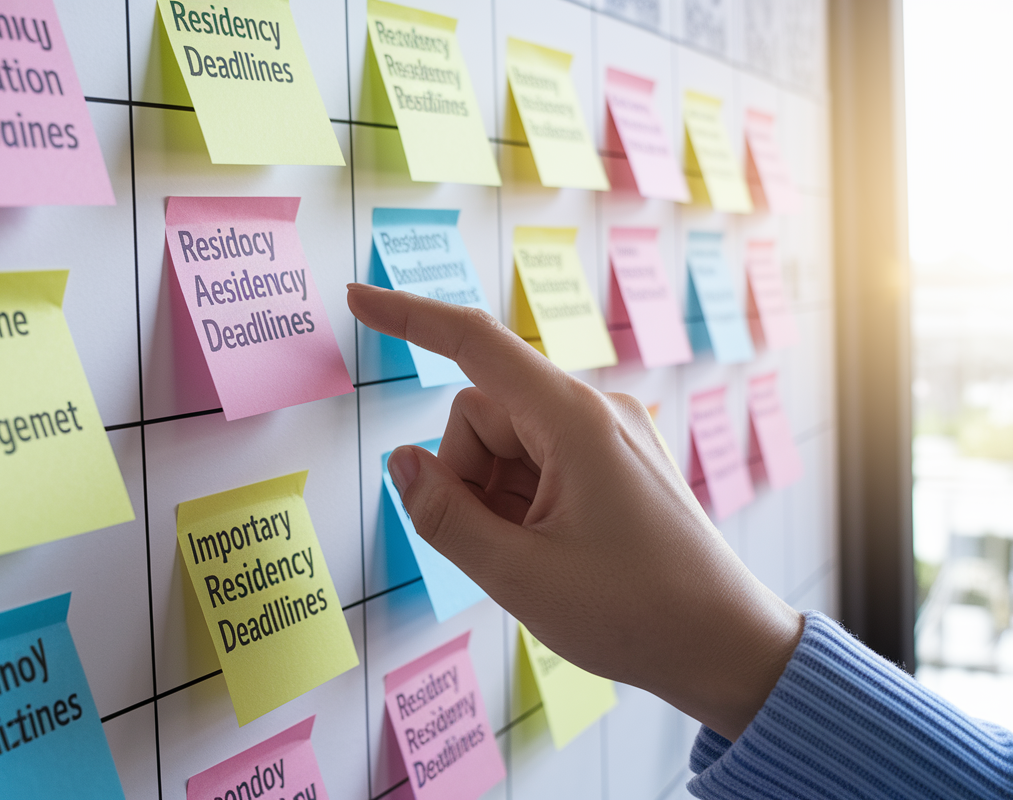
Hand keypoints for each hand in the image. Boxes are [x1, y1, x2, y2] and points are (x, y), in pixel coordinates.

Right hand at [348, 283, 802, 740]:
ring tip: (534, 560)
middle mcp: (596, 413)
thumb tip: (403, 462)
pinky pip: (539, 464)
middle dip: (466, 477)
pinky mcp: (616, 464)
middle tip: (496, 549)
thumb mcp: (519, 576)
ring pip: (506, 445)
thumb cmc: (638, 614)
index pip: (475, 344)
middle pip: (483, 415)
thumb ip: (445, 516)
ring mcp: (610, 437)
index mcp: (576, 421)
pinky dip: (522, 503)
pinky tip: (552, 553)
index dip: (409, 317)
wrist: (727, 649)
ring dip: (495, 498)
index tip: (357, 297)